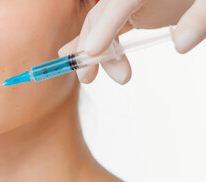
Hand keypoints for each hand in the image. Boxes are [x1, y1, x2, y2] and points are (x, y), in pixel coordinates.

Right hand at [58, 0, 205, 84]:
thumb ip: (200, 17)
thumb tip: (181, 44)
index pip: (120, 2)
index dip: (105, 26)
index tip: (92, 52)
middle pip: (103, 14)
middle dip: (91, 45)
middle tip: (89, 76)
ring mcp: (130, 3)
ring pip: (101, 24)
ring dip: (95, 52)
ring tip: (96, 76)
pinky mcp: (135, 12)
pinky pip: (111, 29)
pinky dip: (99, 46)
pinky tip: (85, 60)